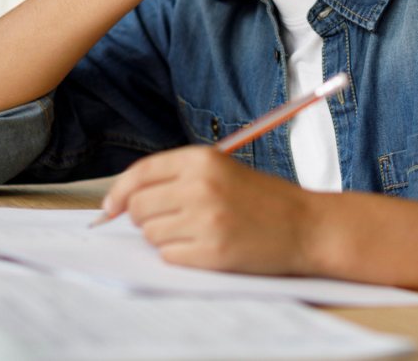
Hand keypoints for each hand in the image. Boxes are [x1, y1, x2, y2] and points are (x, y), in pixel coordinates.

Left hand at [102, 147, 313, 274]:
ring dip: (165, 238)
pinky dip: (180, 256)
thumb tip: (122, 200)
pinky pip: (169, 256)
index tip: (110, 208)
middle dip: (145, 218)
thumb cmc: (264, 200)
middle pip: (139, 207)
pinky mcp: (213, 252)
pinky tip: (206, 247)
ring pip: (151, 234)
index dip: (118, 193)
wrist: (307, 226)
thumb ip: (178, 177)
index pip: (140, 174)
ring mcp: (207, 220)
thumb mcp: (222, 170)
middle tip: (172, 221)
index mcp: (203, 159)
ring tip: (198, 233)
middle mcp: (201, 186)